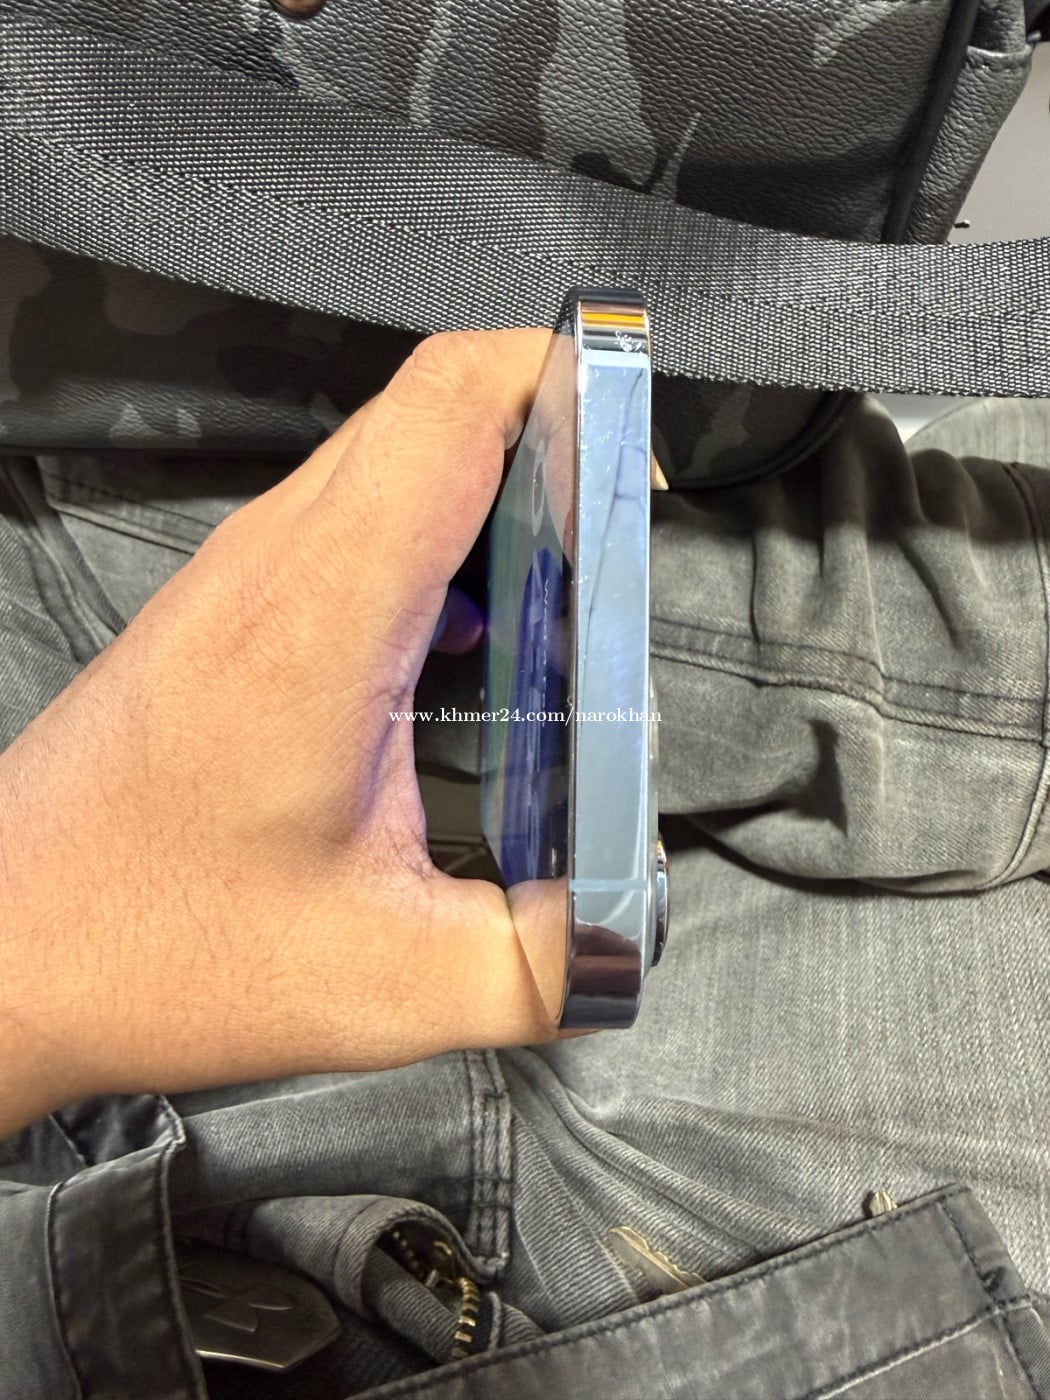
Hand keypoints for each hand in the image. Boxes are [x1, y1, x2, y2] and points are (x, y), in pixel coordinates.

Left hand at [0, 329, 561, 1134]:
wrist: (7, 951)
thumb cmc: (151, 948)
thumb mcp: (388, 985)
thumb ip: (543, 962)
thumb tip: (627, 927)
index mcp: (323, 616)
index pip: (453, 402)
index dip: (564, 381)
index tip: (633, 450)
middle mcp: (274, 564)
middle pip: (433, 406)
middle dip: (552, 435)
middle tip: (620, 533)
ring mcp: (241, 575)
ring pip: (391, 455)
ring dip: (492, 490)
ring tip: (561, 586)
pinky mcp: (230, 606)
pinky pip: (351, 515)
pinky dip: (433, 539)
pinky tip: (467, 640)